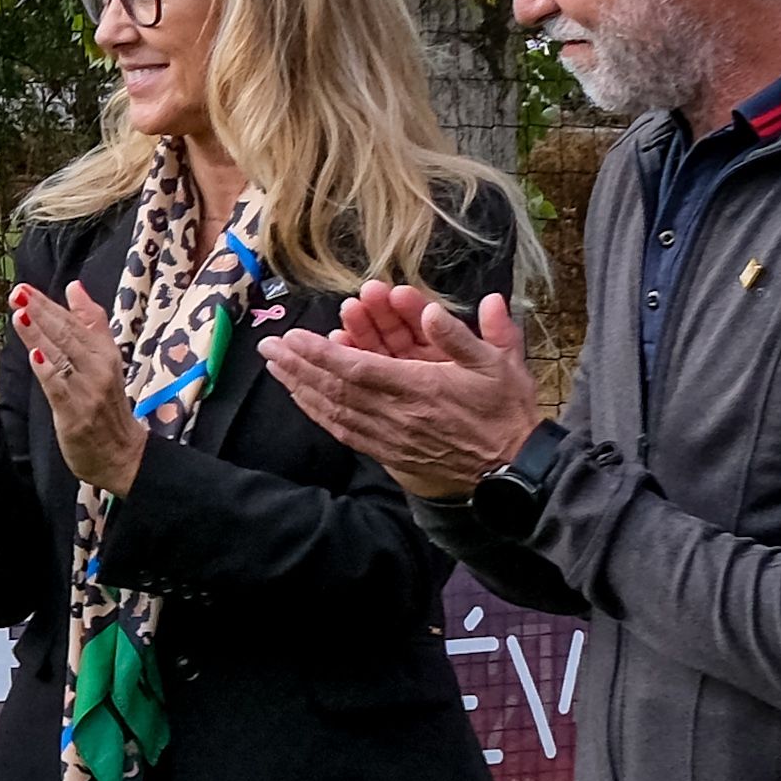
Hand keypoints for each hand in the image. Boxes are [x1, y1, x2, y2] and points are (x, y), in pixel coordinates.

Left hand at [10, 280, 146, 495]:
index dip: (50, 304)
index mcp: (105, 352)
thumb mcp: (105, 359)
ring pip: (61, 357)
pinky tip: (34, 356)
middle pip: (67, 334)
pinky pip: (60, 389)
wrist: (121, 454)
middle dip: (41, 312)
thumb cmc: (108, 404)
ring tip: (20, 315)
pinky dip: (48, 372)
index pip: (75, 322)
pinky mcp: (76, 414)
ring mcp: (88, 391)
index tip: (25, 288)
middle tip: (18, 293)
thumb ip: (90, 323)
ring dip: (40, 335)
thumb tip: (74, 287)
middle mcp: (99, 367)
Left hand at [261, 284, 542, 501]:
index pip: (359, 369)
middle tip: (268, 345)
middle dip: (299, 366)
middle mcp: (398, 416)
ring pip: (336, 411)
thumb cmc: (506, 413)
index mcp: (421, 389)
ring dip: (302, 387)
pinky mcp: (389, 453)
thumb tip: (431, 311)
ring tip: (276, 367)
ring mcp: (390, 438)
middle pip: (336, 389)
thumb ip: (465, 335)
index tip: (293, 338)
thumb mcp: (500, 365)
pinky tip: (303, 399)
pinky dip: (320, 413)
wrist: (512, 469)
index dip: (322, 353)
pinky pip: (346, 432)